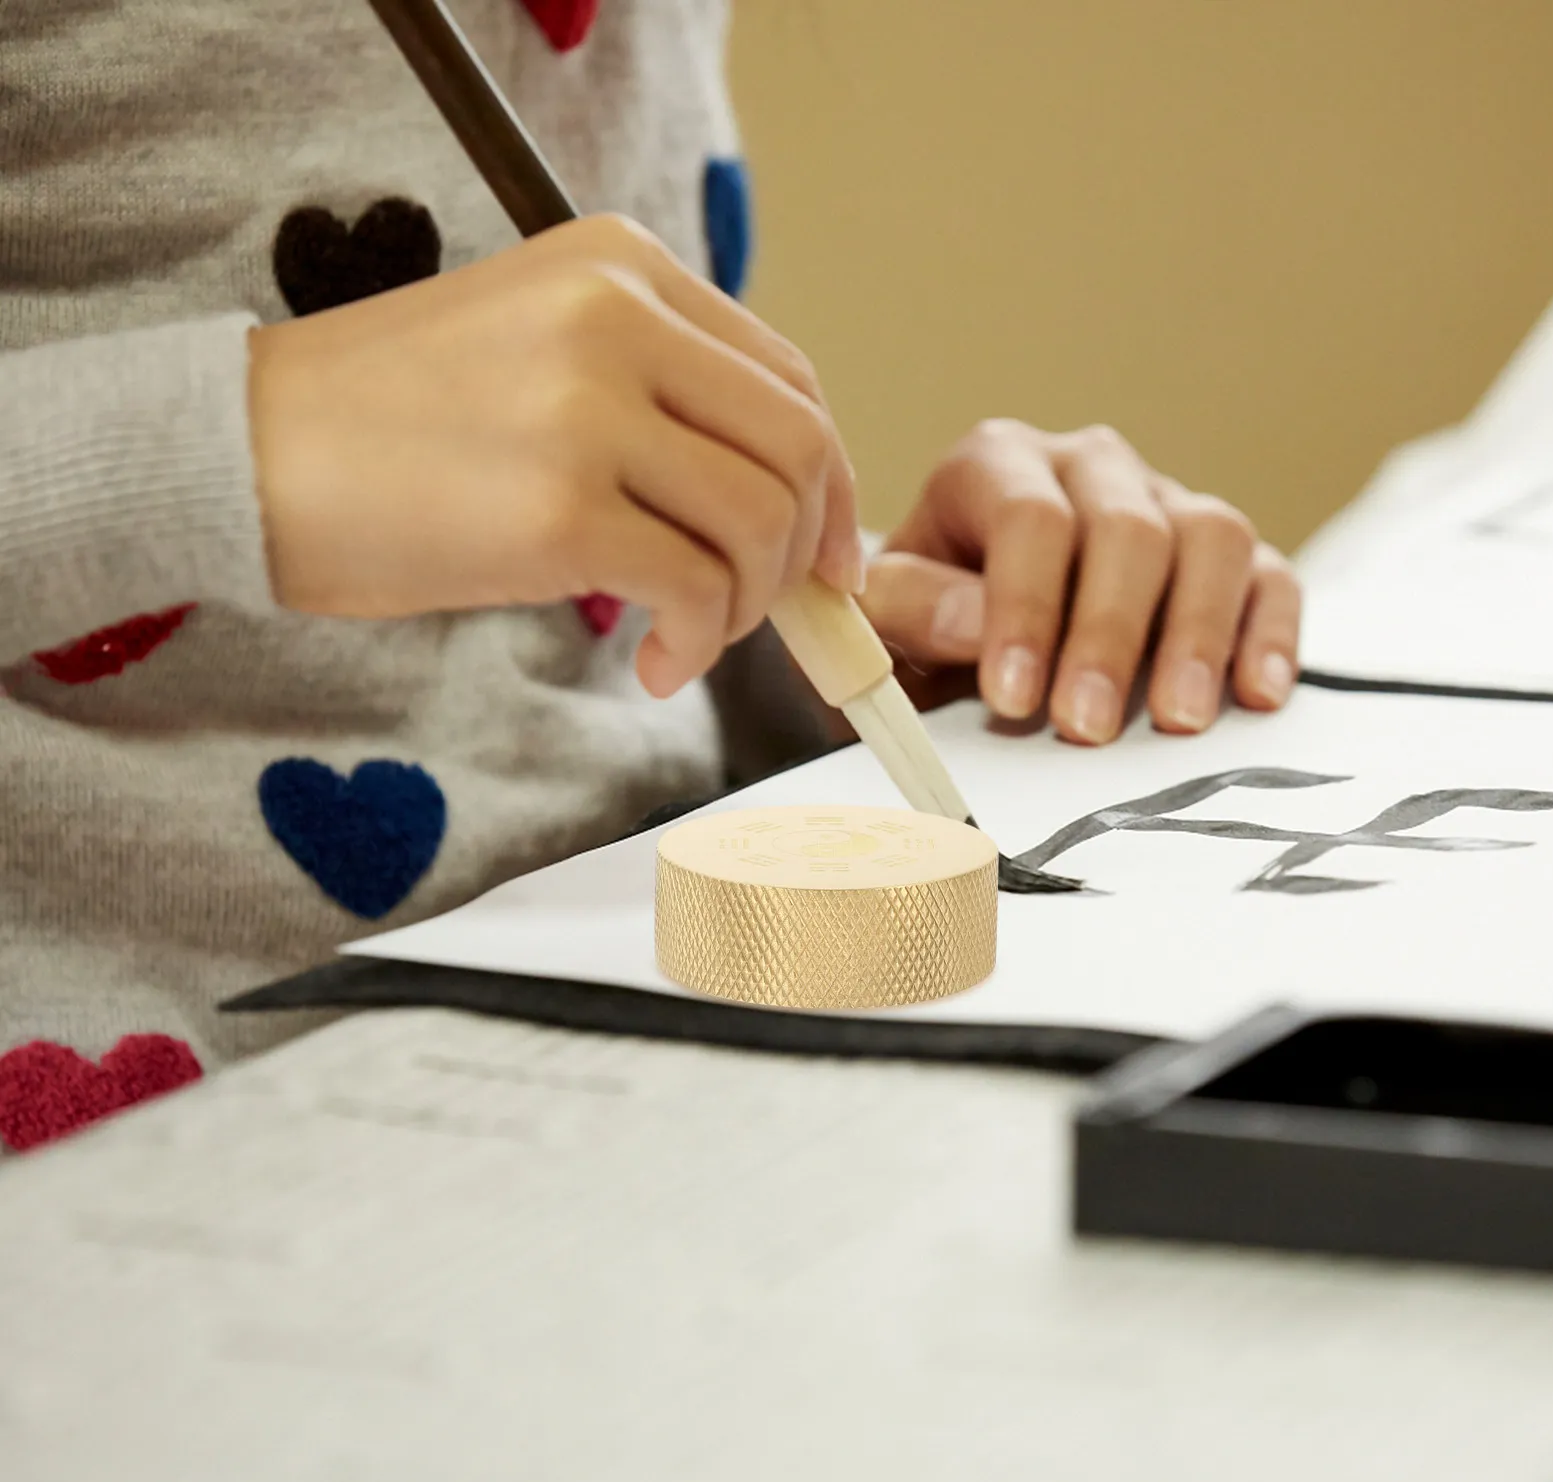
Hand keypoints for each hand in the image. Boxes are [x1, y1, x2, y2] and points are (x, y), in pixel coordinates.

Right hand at [248, 213, 860, 698]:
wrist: (243, 453)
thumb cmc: (387, 424)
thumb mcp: (538, 354)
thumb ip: (654, 398)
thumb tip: (771, 506)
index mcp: (621, 265)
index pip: (787, 377)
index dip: (830, 481)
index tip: (827, 556)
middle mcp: (618, 316)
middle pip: (798, 448)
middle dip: (807, 555)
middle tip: (771, 616)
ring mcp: (588, 407)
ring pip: (760, 523)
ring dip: (749, 608)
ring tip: (690, 640)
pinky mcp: (556, 506)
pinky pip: (696, 587)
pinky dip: (698, 645)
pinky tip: (655, 666)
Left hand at [859, 419, 1299, 740]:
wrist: (968, 634)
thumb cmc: (928, 625)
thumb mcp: (889, 619)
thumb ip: (911, 610)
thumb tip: (973, 625)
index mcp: (997, 465)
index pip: (1029, 519)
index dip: (1025, 610)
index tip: (1014, 698)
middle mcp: (1090, 466)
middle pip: (1127, 529)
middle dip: (1109, 635)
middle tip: (1088, 727)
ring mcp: (1167, 501)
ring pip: (1210, 538)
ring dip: (1197, 635)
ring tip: (1176, 721)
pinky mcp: (1226, 553)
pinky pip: (1268, 574)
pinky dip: (1269, 633)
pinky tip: (1256, 696)